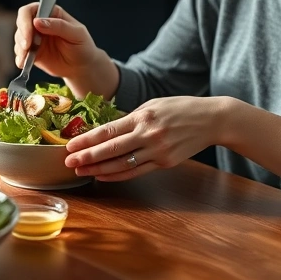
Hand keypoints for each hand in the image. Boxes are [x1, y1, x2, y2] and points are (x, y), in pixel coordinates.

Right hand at [14, 3, 117, 98]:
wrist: (82, 66)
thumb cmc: (82, 46)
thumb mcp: (76, 34)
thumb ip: (59, 26)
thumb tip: (37, 22)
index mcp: (50, 13)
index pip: (31, 10)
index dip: (26, 20)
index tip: (29, 33)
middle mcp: (40, 23)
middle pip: (21, 23)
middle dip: (22, 35)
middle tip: (26, 47)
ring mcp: (34, 38)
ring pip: (19, 38)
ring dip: (20, 48)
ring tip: (27, 58)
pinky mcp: (32, 52)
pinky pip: (21, 53)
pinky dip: (20, 58)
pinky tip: (23, 64)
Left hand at [63, 97, 227, 180]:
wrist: (211, 120)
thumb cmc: (180, 108)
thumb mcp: (153, 104)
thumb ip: (131, 117)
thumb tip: (106, 129)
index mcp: (143, 116)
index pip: (108, 130)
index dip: (87, 140)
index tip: (71, 145)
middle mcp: (149, 134)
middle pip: (111, 149)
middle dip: (87, 156)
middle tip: (69, 161)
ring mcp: (158, 151)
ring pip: (122, 164)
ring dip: (98, 169)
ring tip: (81, 171)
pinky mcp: (165, 163)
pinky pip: (136, 171)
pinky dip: (117, 175)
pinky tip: (102, 175)